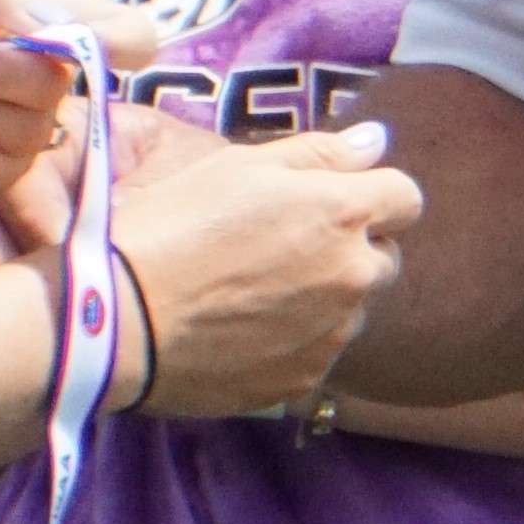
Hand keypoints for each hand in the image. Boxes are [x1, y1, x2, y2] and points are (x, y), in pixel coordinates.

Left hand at [0, 0, 156, 194]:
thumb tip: (83, 32)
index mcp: (32, 12)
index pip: (123, 31)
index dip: (123, 41)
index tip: (98, 47)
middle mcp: (29, 68)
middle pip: (71, 84)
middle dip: (4, 73)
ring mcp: (2, 121)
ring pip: (38, 131)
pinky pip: (6, 174)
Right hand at [113, 124, 422, 416]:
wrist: (118, 318)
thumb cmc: (172, 225)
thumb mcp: (239, 166)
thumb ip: (319, 152)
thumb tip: (375, 142)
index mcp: (342, 212)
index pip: (406, 197)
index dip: (372, 195)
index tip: (330, 201)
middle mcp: (353, 276)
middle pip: (384, 258)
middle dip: (351, 248)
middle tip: (282, 246)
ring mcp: (331, 335)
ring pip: (350, 309)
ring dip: (322, 297)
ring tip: (251, 292)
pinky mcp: (303, 381)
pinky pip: (316, 353)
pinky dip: (293, 341)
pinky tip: (240, 330)